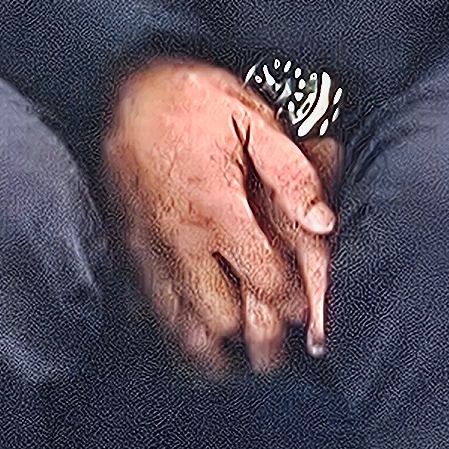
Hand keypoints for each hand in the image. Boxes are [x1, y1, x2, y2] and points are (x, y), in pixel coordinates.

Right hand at [98, 57, 336, 379]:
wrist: (125, 84)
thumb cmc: (196, 99)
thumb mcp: (256, 121)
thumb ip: (293, 175)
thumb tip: (324, 222)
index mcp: (219, 210)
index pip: (267, 283)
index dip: (295, 306)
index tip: (310, 315)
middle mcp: (180, 239)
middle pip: (221, 320)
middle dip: (253, 342)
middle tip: (277, 350)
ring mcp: (147, 249)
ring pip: (178, 327)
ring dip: (210, 351)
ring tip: (235, 364)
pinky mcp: (125, 250)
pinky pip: (146, 310)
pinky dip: (170, 332)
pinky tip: (188, 342)